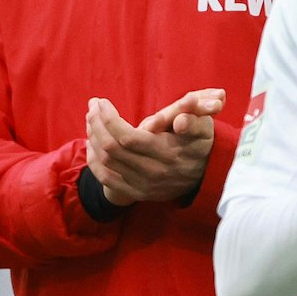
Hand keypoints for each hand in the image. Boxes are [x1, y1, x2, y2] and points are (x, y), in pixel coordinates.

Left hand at [86, 88, 225, 205]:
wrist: (204, 176)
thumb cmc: (199, 143)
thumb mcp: (204, 127)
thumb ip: (193, 120)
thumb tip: (180, 120)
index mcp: (168, 153)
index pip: (129, 137)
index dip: (109, 119)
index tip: (103, 102)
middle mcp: (154, 172)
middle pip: (112, 148)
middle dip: (97, 123)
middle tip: (93, 106)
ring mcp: (144, 185)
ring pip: (105, 161)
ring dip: (93, 138)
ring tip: (92, 119)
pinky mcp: (137, 193)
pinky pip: (105, 178)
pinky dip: (93, 160)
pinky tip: (92, 143)